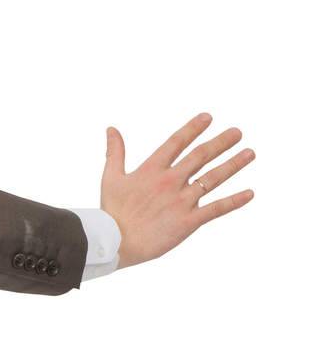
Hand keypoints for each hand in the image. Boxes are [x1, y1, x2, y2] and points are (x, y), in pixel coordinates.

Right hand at [100, 112, 254, 269]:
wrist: (113, 243)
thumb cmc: (111, 211)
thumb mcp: (110, 178)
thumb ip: (115, 152)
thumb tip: (111, 129)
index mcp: (152, 169)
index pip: (177, 142)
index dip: (193, 128)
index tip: (208, 118)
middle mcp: (170, 181)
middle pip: (201, 156)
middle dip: (221, 142)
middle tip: (237, 133)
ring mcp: (181, 201)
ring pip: (213, 178)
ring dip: (234, 164)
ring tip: (250, 153)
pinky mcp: (188, 221)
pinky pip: (216, 209)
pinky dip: (234, 201)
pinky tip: (250, 193)